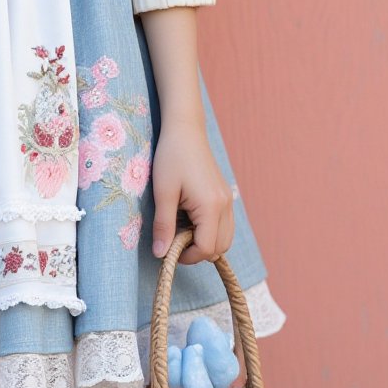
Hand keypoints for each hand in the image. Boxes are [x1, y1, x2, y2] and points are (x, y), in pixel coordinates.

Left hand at [150, 117, 234, 265]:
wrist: (185, 130)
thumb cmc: (171, 157)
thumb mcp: (163, 192)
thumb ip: (163, 225)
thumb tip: (160, 254)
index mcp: (211, 206)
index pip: (207, 248)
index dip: (187, 256)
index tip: (168, 250)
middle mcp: (225, 206)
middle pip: (220, 248)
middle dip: (197, 252)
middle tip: (174, 239)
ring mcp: (228, 201)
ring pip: (225, 239)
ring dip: (205, 242)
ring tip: (181, 228)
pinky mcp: (225, 196)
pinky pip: (224, 225)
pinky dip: (210, 231)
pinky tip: (190, 219)